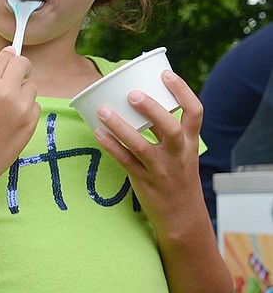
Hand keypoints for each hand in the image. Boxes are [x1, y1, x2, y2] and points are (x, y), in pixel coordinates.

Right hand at [0, 46, 40, 189]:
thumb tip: (9, 58)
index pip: (5, 57)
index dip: (7, 58)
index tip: (9, 61)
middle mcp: (5, 92)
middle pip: (23, 64)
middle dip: (20, 68)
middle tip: (17, 76)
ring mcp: (21, 108)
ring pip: (31, 87)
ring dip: (23, 92)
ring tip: (8, 108)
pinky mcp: (31, 123)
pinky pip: (35, 106)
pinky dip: (28, 109)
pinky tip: (13, 121)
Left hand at [93, 70, 203, 237]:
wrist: (183, 218)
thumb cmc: (178, 178)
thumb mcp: (183, 153)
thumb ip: (166, 130)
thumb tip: (138, 100)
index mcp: (191, 143)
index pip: (195, 113)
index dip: (182, 91)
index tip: (165, 74)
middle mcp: (178, 155)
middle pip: (171, 129)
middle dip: (152, 110)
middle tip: (132, 94)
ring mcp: (161, 170)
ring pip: (141, 146)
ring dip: (120, 127)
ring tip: (103, 110)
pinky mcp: (144, 182)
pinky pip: (125, 162)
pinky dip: (111, 146)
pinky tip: (98, 133)